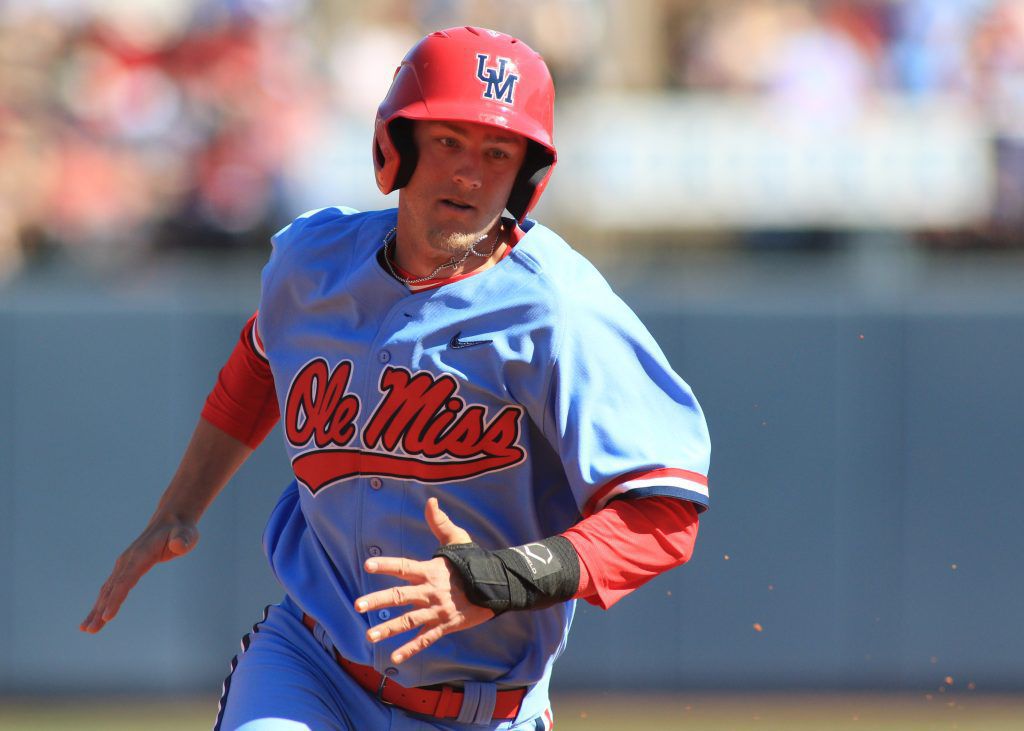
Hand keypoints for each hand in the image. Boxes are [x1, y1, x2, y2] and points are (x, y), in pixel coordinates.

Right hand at [79, 517, 197, 632]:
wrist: (170, 521)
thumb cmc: (181, 531)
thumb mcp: (186, 534)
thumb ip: (182, 540)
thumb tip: (179, 545)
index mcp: (140, 555)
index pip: (126, 580)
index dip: (116, 599)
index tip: (107, 616)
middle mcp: (127, 561)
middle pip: (112, 589)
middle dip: (100, 610)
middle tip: (91, 630)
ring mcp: (124, 565)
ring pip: (108, 590)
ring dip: (96, 609)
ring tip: (86, 629)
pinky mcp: (124, 569)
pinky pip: (110, 588)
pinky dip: (101, 603)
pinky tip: (95, 617)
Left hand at [354, 497, 493, 664]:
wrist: (497, 586)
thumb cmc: (474, 561)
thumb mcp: (458, 538)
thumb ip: (440, 522)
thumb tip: (430, 500)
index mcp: (430, 571)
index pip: (403, 567)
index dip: (386, 565)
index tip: (367, 565)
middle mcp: (430, 592)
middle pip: (399, 596)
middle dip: (377, 601)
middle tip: (358, 606)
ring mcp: (436, 611)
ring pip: (408, 621)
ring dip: (388, 629)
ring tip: (369, 636)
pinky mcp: (444, 625)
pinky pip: (424, 639)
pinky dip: (410, 649)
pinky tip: (394, 658)